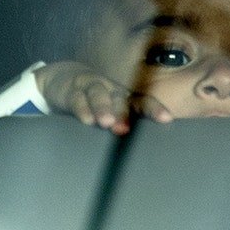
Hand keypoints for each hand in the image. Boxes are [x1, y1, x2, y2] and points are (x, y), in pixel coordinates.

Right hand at [36, 60, 172, 134]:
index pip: (142, 101)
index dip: (154, 108)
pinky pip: (77, 98)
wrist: (63, 80)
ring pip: (99, 94)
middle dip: (125, 113)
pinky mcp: (72, 90)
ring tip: (106, 123)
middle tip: (127, 129)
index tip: (166, 119)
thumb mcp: (110, 110)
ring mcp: (91, 87)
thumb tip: (144, 149)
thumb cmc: (95, 100)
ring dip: (103, 107)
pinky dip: (82, 108)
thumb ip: (124, 124)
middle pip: (120, 98)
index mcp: (124, 96)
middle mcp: (110, 89)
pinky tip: (86, 119)